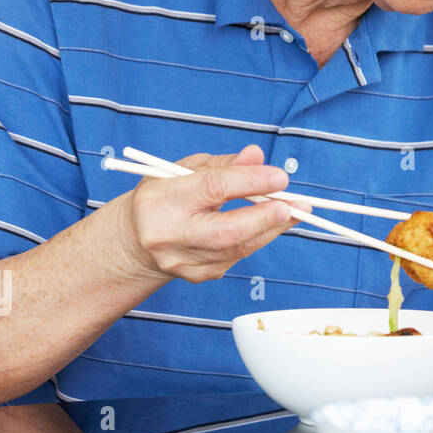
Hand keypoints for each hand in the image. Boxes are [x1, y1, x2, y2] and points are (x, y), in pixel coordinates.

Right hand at [113, 144, 307, 283]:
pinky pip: (236, 257)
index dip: (250, 181)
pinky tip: (270, 224)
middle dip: (266, 217)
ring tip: (296, 211)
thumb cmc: (164, 196)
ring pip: (237, 248)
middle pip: (226, 232)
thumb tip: (257, 156)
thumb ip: (222, 164)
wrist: (135, 240)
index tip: (281, 177)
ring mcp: (182, 261)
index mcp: (161, 200)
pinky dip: (257, 239)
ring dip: (271, 228)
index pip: (212, 189)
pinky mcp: (196, 276)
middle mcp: (169, 235)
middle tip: (297, 204)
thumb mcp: (184, 169)